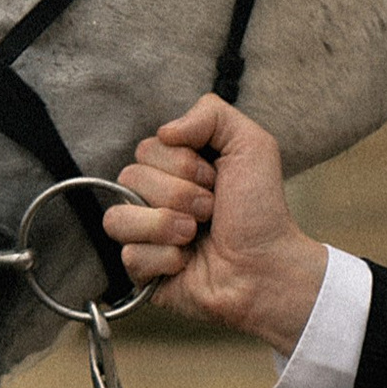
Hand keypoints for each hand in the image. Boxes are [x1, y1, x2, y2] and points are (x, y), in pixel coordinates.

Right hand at [105, 97, 329, 350]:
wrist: (270, 267)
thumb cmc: (262, 211)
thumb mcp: (251, 145)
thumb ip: (211, 114)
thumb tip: (164, 132)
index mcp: (173, 168)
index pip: (146, 149)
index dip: (184, 164)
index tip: (217, 181)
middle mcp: (154, 199)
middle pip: (129, 179)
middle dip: (180, 194)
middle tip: (211, 211)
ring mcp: (145, 237)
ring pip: (117, 218)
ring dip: (165, 225)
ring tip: (196, 235)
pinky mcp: (142, 274)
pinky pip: (129, 257)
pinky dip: (166, 259)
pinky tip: (188, 264)